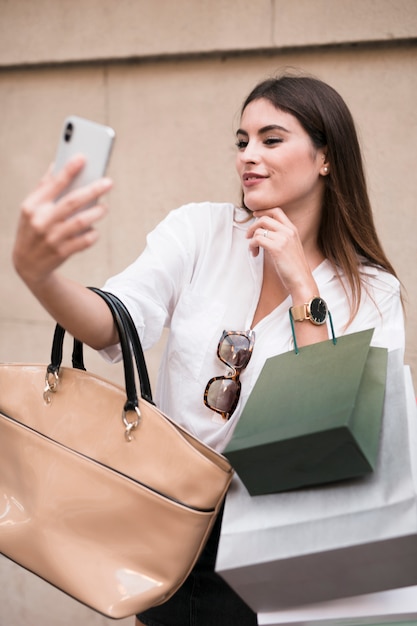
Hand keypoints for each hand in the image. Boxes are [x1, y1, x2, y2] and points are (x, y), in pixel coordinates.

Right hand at [13, 155, 112, 286]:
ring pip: (82, 221)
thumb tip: (57, 163)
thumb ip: (44, 187)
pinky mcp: (62, 252)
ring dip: (97, 212)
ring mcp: (52, 238)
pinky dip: (93, 233)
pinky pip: (85, 240)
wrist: (27, 264)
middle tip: (108, 182)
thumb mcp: (31, 209)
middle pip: (72, 202)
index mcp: (33, 206)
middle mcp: (41, 221)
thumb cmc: (32, 229)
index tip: (83, 157)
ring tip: (104, 207)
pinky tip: (94, 229)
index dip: (69, 169)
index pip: (53, 184)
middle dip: (93, 190)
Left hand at [246, 207, 317, 296]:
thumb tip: (263, 233)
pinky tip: (255, 254)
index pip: (276, 211)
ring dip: (251, 240)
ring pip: (259, 230)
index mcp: (293, 229)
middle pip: (265, 218)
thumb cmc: (294, 268)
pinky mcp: (276, 248)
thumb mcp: (290, 247)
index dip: (263, 211)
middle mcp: (288, 231)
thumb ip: (280, 237)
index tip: (255, 215)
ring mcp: (283, 238)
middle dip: (252, 226)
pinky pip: (257, 239)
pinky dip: (252, 246)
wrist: (302, 280)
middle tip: (248, 236)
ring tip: (254, 250)